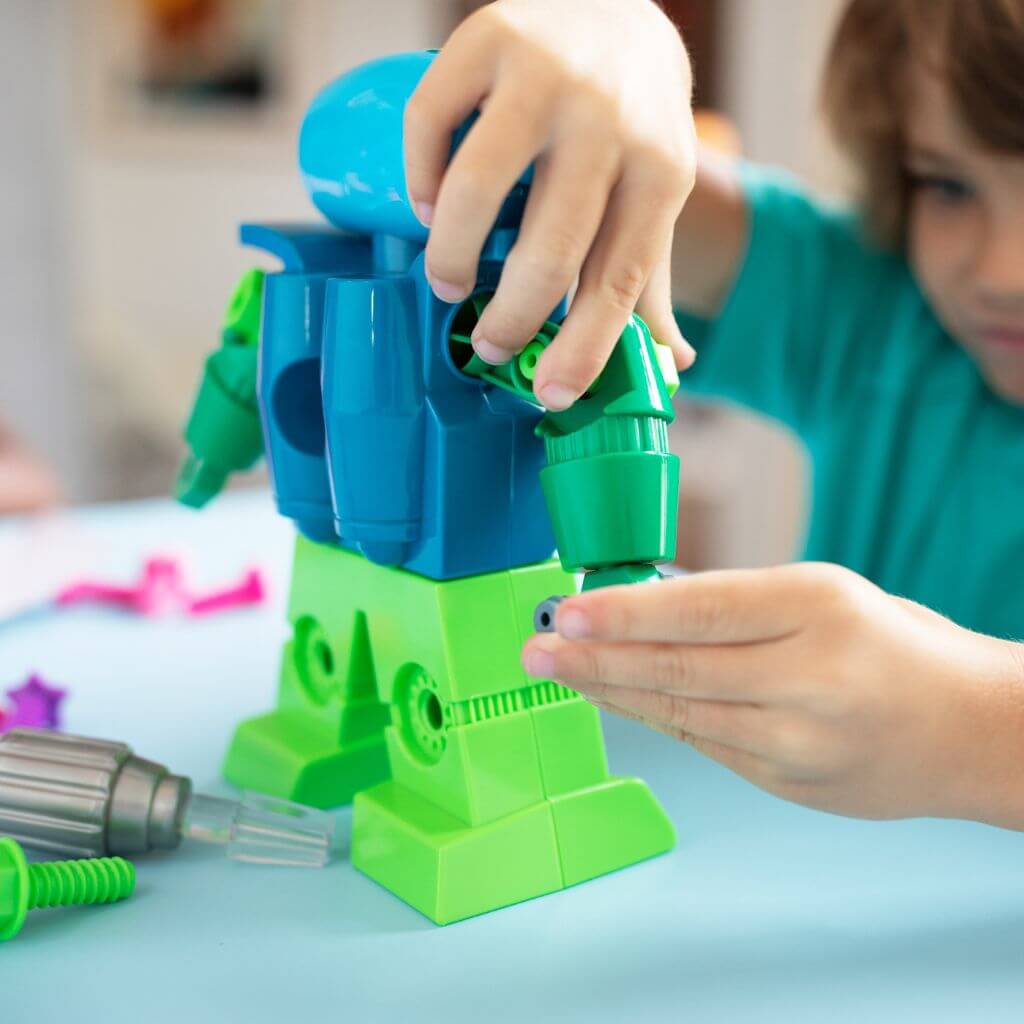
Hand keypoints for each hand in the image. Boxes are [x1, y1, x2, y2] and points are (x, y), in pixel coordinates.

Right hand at [405, 0, 696, 409]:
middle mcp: (606, 120)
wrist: (614, 6)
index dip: (585, 346)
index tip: (550, 394)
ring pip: (479, 187)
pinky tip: (430, 207)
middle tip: (488, 344)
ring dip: (455, 254)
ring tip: (449, 282)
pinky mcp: (486, 39)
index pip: (619, 277)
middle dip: (511, 315)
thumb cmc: (631, 123)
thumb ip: (649, 277)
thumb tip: (671, 363)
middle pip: (549, 246)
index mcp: (659, 169)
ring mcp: (544, 75)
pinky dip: (421, 177)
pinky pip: (431, 121)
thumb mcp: (655, 194)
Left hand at [521, 563, 1023, 827]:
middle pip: (677, 670)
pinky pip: (702, 743)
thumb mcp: (825, 594)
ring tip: (557, 670)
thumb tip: (645, 602)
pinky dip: (651, 717)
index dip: (625, 614)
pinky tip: (613, 699)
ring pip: (678, 713)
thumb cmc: (894, 646)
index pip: (701, 612)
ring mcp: (796, 743)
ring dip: (608, 691)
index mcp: (820, 608)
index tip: (568, 609)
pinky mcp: (786, 784)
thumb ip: (738, 603)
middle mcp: (806, 679)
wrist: (969, 732)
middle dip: (594, 658)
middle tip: (536, 647)